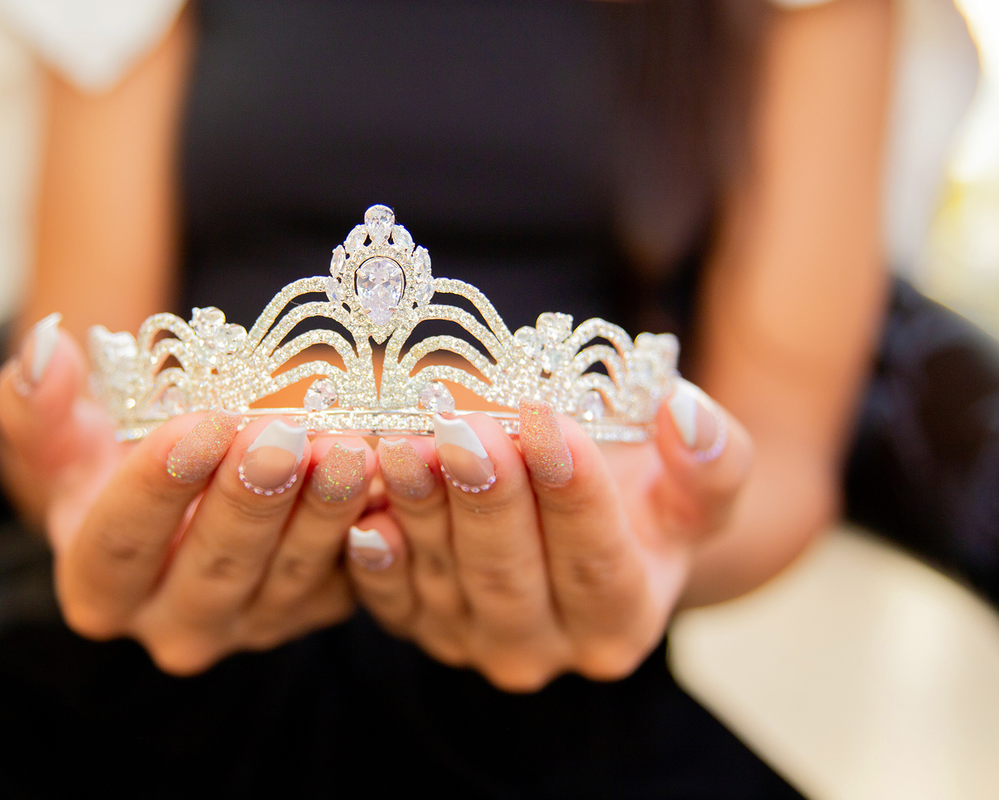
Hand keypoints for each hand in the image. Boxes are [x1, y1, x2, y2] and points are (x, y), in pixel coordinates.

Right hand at [0, 315, 376, 673]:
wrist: (180, 501)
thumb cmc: (111, 465)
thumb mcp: (62, 438)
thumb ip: (38, 403)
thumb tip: (44, 349)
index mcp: (100, 589)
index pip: (121, 544)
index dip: (158, 486)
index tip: (198, 425)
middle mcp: (174, 625)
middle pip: (215, 568)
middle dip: (252, 500)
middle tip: (283, 436)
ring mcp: (253, 624)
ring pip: (291, 576)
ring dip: (322, 512)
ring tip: (347, 449)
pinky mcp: (314, 608)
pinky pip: (350, 577)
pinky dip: (368, 527)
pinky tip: (386, 479)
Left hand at [345, 386, 750, 691]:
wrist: (585, 533)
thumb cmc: (645, 500)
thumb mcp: (696, 485)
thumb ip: (712, 459)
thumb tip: (685, 412)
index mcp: (620, 621)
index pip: (596, 564)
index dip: (573, 494)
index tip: (551, 423)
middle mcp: (544, 649)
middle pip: (510, 577)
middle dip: (486, 499)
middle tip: (466, 429)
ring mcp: (471, 642)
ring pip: (444, 581)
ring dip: (421, 511)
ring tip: (408, 444)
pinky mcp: (416, 624)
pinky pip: (389, 599)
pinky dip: (375, 559)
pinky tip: (364, 512)